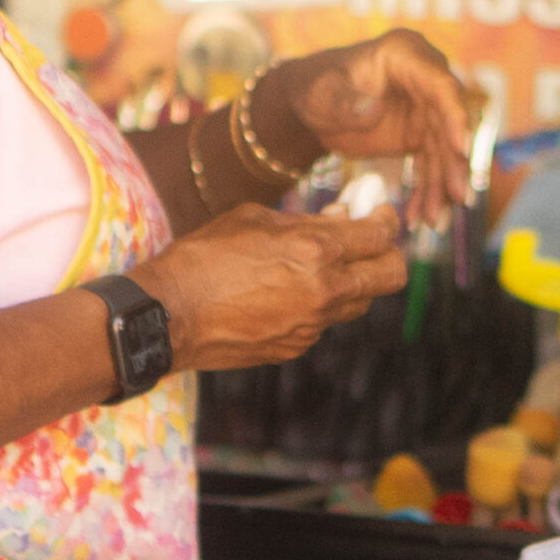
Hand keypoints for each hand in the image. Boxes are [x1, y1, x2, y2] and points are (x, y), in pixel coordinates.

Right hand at [126, 205, 407, 372]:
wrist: (168, 315)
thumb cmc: (204, 256)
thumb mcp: (254, 219)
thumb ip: (307, 220)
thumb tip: (343, 217)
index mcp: (315, 250)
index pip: (380, 235)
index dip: (385, 219)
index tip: (378, 212)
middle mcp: (324, 291)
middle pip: (391, 275)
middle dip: (388, 253)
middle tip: (369, 241)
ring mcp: (312, 325)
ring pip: (359, 301)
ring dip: (352, 280)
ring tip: (318, 264)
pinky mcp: (296, 347)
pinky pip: (323, 321)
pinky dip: (317, 304)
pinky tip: (283, 291)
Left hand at [266, 29, 474, 225]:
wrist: (312, 106)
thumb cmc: (315, 88)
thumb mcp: (321, 93)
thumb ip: (343, 101)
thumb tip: (373, 111)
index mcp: (405, 54)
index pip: (440, 85)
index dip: (455, 117)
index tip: (461, 149)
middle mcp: (425, 79)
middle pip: (450, 123)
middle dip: (454, 163)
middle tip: (456, 198)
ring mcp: (426, 109)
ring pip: (445, 151)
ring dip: (441, 187)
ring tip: (433, 221)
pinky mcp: (422, 135)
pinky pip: (432, 165)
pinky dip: (427, 192)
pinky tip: (420, 217)